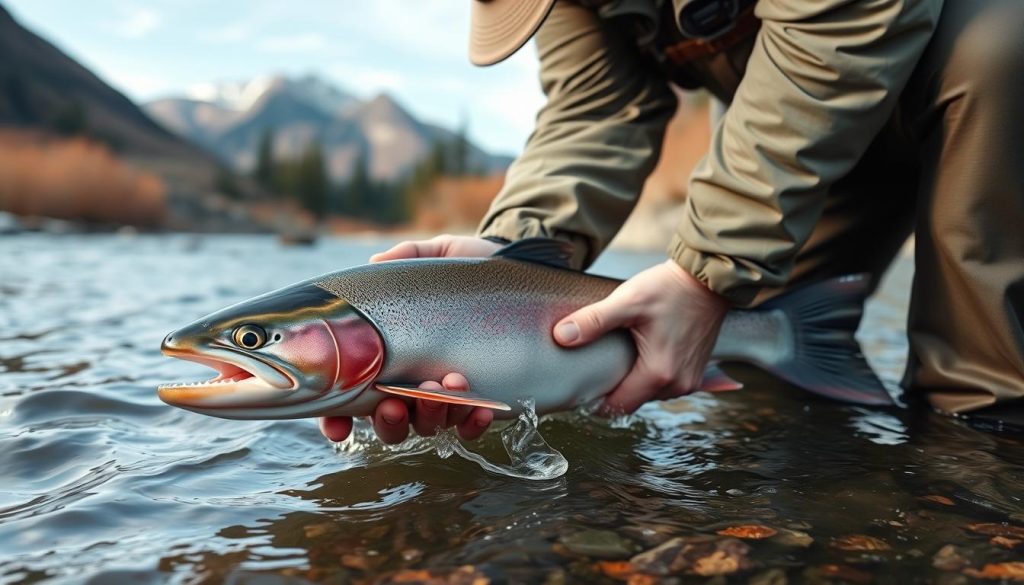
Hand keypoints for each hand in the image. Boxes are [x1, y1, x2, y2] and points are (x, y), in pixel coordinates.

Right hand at [318, 235, 501, 443]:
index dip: (337, 418)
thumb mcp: (437, 256)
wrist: (515, 266)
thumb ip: (406, 257)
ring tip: (450, 383)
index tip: (337, 426)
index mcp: (386, 356)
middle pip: (389, 421)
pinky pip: (470, 426)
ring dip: (432, 414)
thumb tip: (376, 262)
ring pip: (428, 424)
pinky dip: (472, 423)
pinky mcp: (479, 399)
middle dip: (389, 419)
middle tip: (395, 402)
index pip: (351, 397)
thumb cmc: (466, 267)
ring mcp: (444, 396)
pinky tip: (481, 408)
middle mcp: (410, 383)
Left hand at [553, 260, 729, 414]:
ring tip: (619, 358)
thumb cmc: (670, 289)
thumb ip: (594, 321)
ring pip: (650, 394)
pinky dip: (652, 375)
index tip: (581, 386)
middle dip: (614, 389)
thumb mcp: (627, 302)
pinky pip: (666, 384)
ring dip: (634, 381)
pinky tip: (642, 354)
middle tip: (596, 367)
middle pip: (634, 401)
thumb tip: (561, 336)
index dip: (595, 400)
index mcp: (659, 374)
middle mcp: (678, 385)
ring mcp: (690, 380)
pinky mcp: (696, 371)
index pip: (618, 407)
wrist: (709, 279)